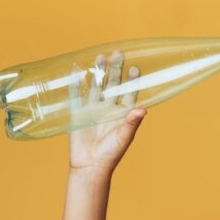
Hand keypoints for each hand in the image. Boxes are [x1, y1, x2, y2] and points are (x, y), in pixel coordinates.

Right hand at [68, 50, 145, 174]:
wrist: (90, 166)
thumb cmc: (111, 154)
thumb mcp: (124, 137)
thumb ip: (132, 123)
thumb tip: (143, 109)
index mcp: (122, 113)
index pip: (129, 93)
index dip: (132, 81)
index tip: (135, 68)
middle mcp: (108, 109)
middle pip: (113, 85)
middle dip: (115, 69)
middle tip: (117, 53)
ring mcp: (93, 110)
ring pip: (96, 86)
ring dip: (98, 73)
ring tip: (99, 57)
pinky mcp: (78, 114)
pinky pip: (76, 96)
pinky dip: (76, 85)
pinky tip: (76, 72)